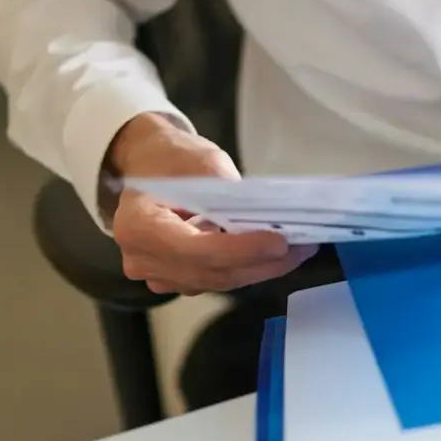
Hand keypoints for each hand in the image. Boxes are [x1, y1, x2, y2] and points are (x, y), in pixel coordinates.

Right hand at [107, 113, 316, 295]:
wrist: (147, 166)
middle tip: (301, 249)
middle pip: (211, 272)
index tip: (280, 243)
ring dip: (258, 269)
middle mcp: (141, 258)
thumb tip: (268, 222)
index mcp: (139, 225)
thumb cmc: (171, 159)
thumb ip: (230, 197)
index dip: (242, 250)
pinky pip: (213, 281)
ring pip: (216, 282)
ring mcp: (155, 274)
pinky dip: (244, 270)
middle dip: (260, 263)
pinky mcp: (173, 279)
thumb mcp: (203, 163)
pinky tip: (271, 257)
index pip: (197, 249)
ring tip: (296, 252)